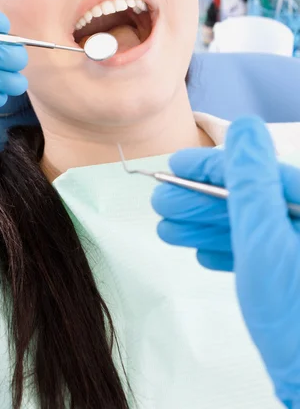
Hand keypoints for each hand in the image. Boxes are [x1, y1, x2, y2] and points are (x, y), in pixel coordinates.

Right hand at [151, 116, 299, 407]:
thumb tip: (243, 128)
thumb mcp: (263, 240)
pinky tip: (202, 254)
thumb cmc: (294, 318)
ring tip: (168, 229)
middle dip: (199, 201)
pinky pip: (255, 254)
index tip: (174, 166)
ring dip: (205, 227)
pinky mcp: (291, 278)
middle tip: (160, 202)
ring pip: (247, 228)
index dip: (210, 166)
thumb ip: (250, 183)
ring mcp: (297, 252)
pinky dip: (225, 251)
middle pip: (247, 199)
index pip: (254, 170)